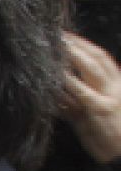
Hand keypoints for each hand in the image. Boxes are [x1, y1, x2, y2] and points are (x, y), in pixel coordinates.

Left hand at [62, 32, 120, 164]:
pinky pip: (83, 93)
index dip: (85, 45)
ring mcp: (108, 98)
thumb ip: (77, 99)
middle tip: (57, 35)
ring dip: (73, 57)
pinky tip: (58, 76)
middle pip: (96, 59)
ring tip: (55, 47)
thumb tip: (56, 88)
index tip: (67, 35)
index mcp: (116, 85)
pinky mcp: (99, 111)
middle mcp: (114, 87)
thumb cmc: (106, 136)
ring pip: (91, 70)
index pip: (101, 58)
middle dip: (77, 45)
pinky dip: (70, 83)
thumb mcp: (93, 113)